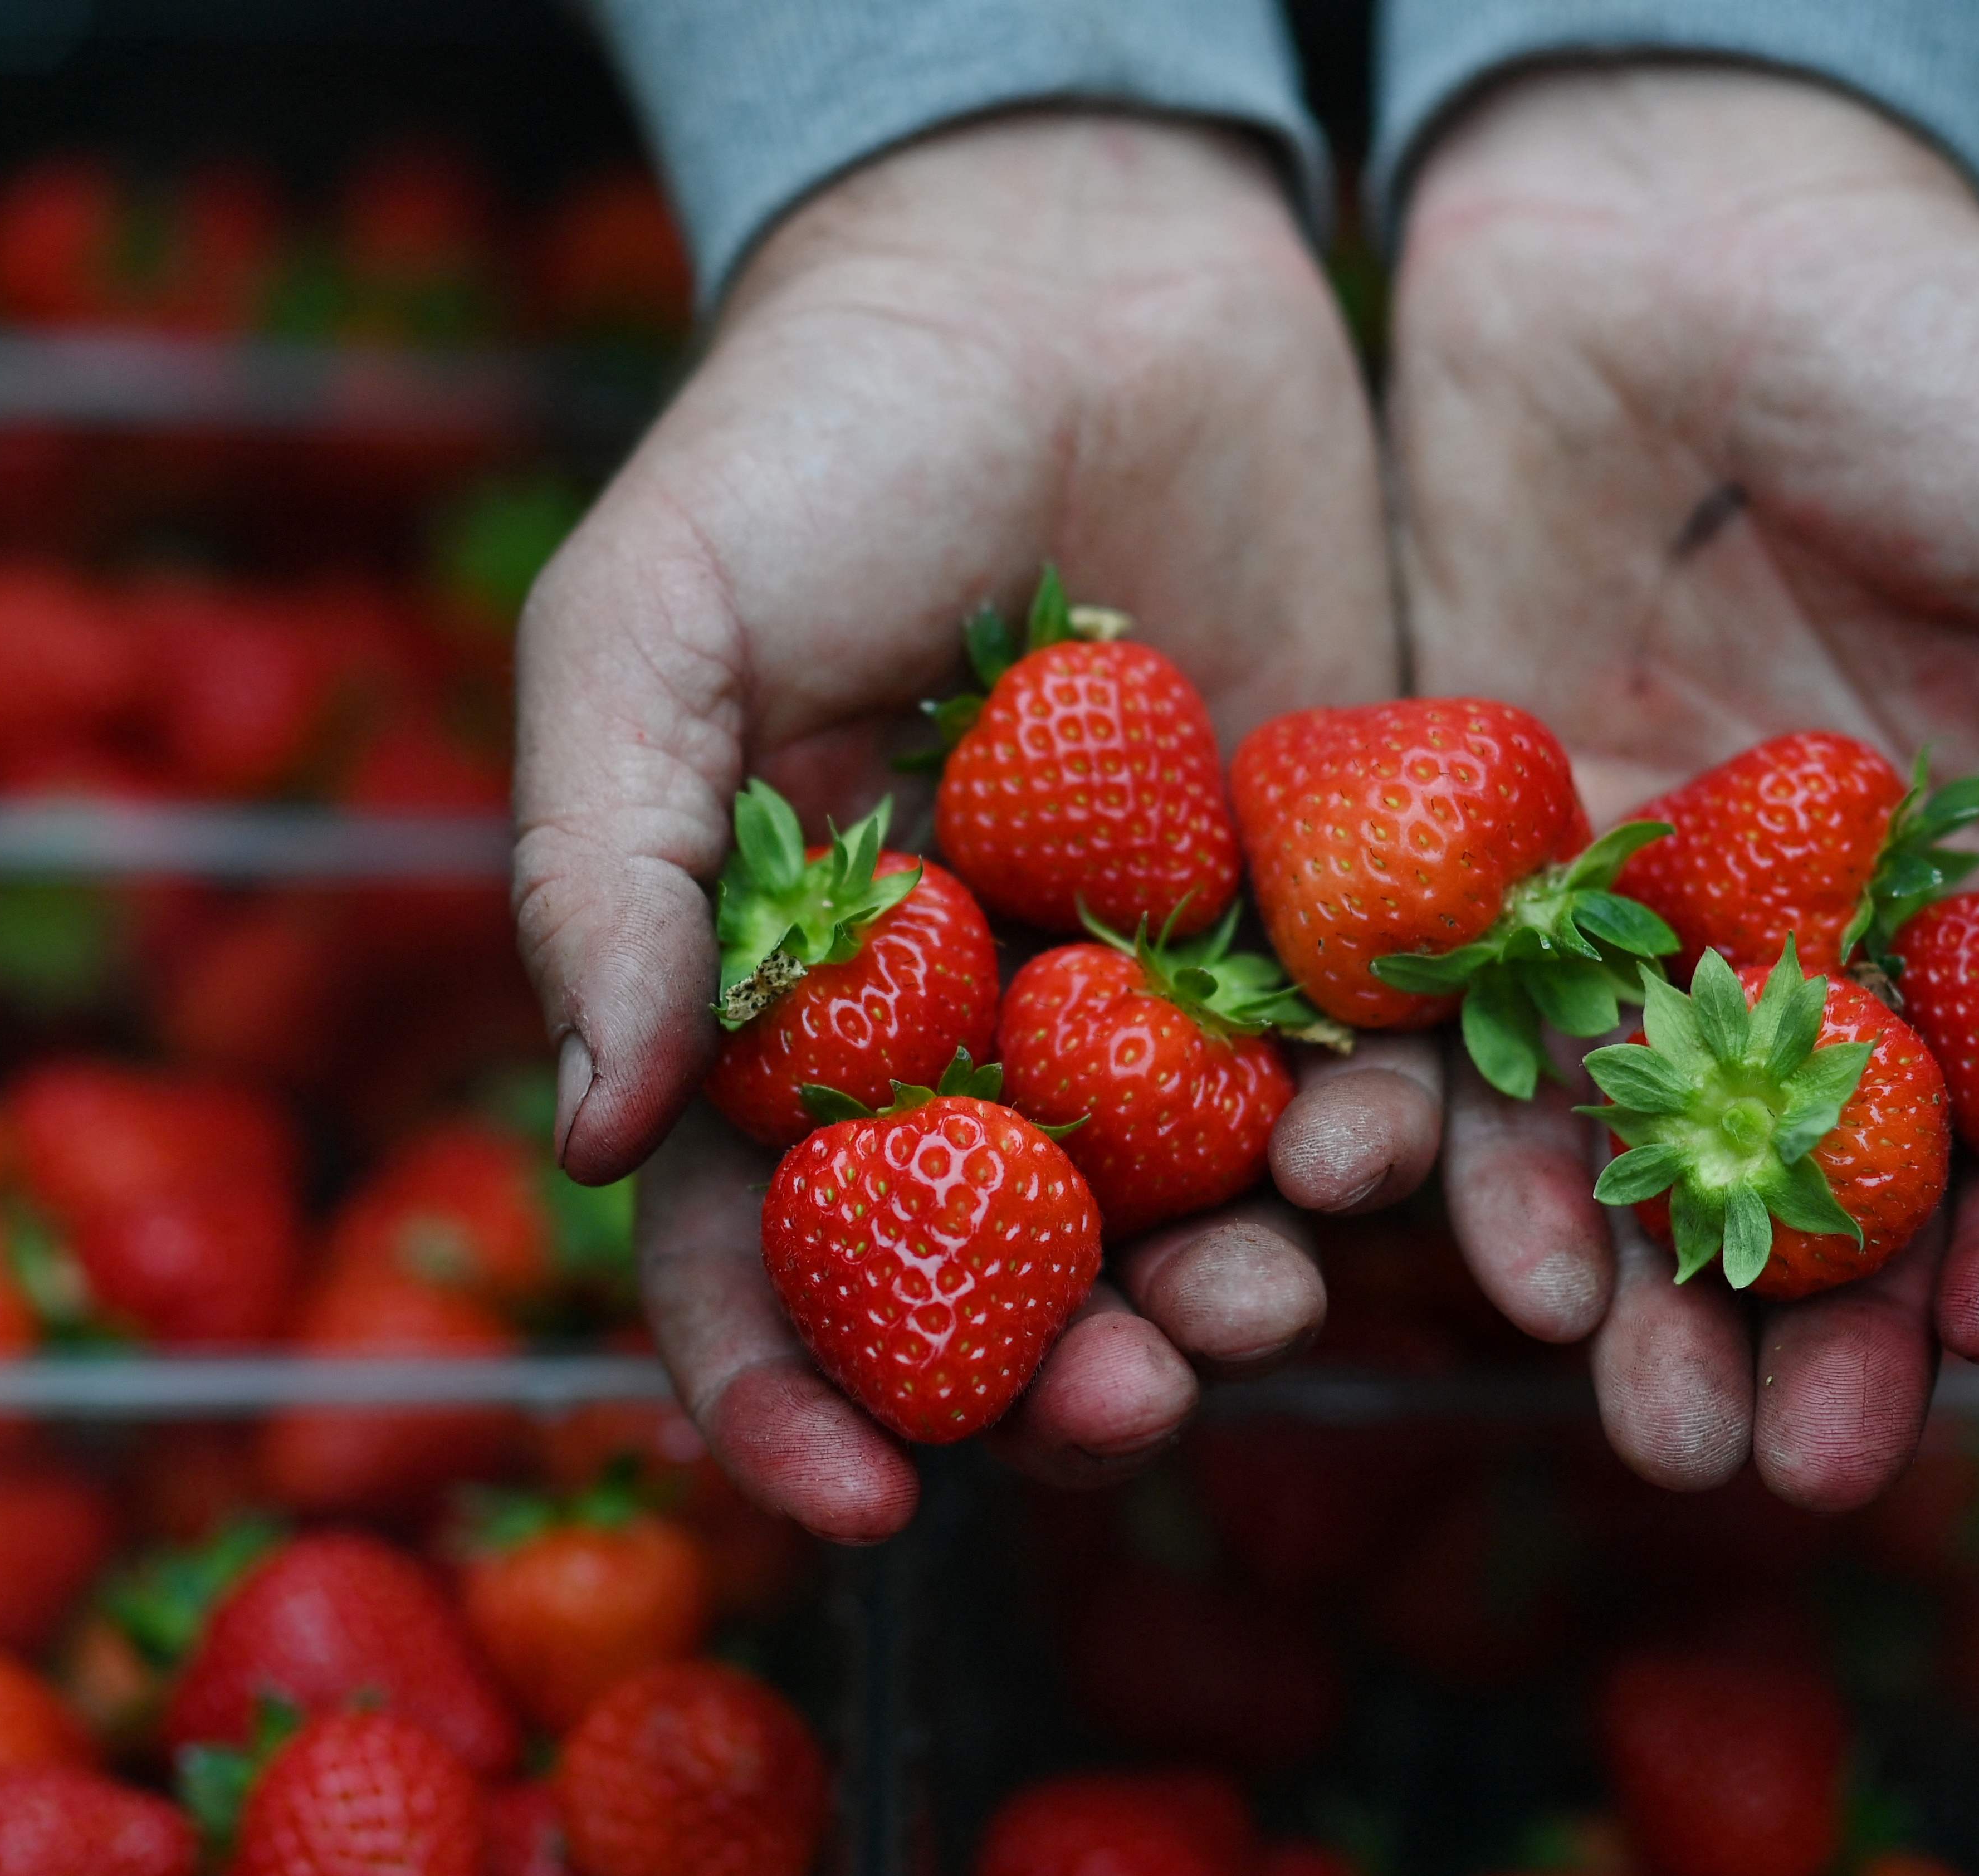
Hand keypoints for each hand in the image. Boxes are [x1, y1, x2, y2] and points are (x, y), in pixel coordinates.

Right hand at [513, 114, 1392, 1540]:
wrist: (1071, 266)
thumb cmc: (814, 438)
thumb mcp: (649, 626)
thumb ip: (602, 875)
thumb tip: (583, 1143)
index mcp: (784, 1010)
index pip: (758, 1255)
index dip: (785, 1398)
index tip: (849, 1506)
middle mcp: (966, 1035)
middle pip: (996, 1285)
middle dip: (1049, 1388)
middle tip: (1123, 1415)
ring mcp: (1147, 989)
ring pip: (1188, 1216)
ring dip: (1228, 1296)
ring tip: (1274, 1298)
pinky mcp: (1317, 916)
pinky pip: (1354, 1078)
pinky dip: (1378, 1151)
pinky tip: (1395, 1159)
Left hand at [1278, 63, 1978, 1508]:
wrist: (1657, 229)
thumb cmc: (1943, 346)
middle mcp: (1836, 944)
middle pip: (1835, 1195)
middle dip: (1815, 1337)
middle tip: (1777, 1462)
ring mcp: (1652, 925)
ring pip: (1647, 1164)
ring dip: (1640, 1303)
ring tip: (1629, 1416)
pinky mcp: (1480, 879)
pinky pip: (1469, 1053)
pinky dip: (1465, 1157)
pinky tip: (1463, 1242)